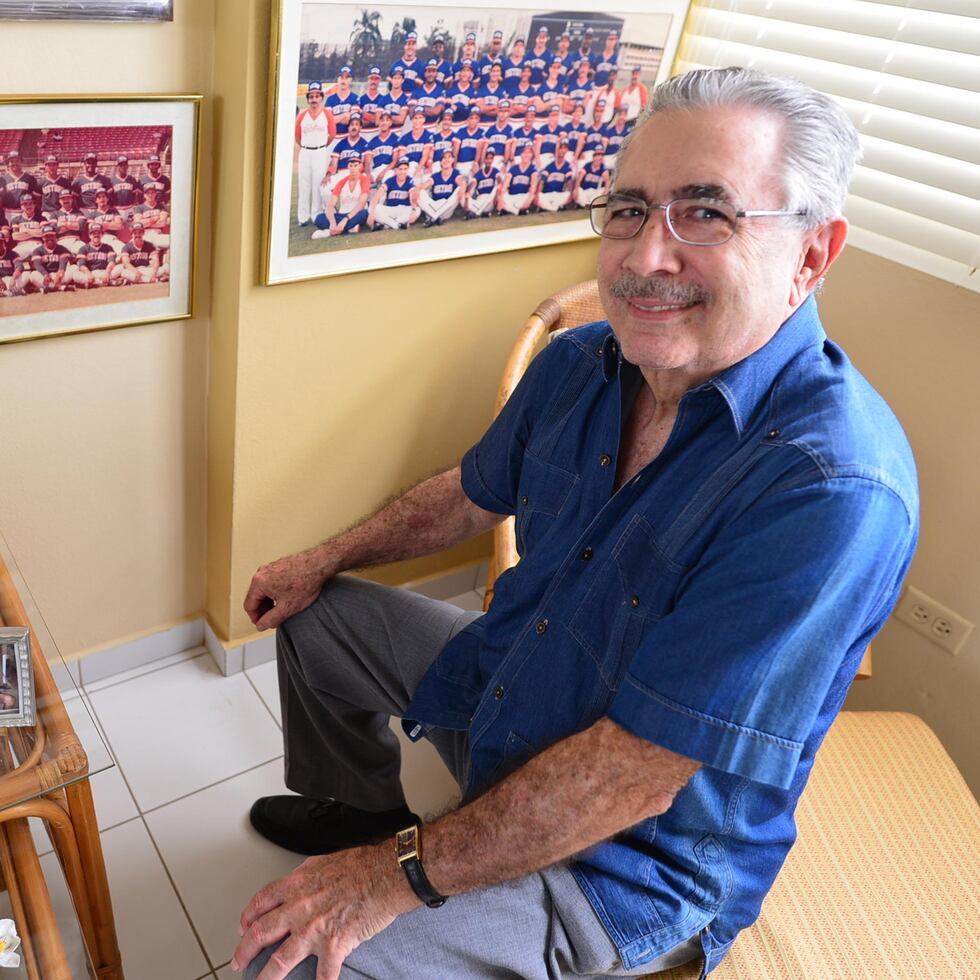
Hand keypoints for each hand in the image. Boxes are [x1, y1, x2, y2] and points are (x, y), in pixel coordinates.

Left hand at [231, 844, 417, 978]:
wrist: (386, 874)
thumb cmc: (362, 865)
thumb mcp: (324, 861)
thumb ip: (306, 874)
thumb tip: (298, 879)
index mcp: (297, 885)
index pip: (261, 903)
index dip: (247, 917)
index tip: (243, 927)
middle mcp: (299, 908)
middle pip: (260, 933)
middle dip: (244, 951)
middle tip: (239, 962)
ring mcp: (314, 929)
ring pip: (280, 960)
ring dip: (266, 977)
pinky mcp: (334, 945)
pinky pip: (323, 975)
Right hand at [243, 547, 333, 630]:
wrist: (320, 564)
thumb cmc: (306, 581)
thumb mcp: (287, 608)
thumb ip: (271, 620)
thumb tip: (261, 625)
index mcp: (259, 582)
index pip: (249, 606)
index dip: (256, 619)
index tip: (263, 624)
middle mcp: (262, 572)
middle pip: (255, 597)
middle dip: (264, 610)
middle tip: (274, 619)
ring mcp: (270, 567)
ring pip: (264, 590)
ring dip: (270, 602)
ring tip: (282, 609)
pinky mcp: (278, 566)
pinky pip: (271, 583)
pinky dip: (276, 593)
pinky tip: (287, 598)